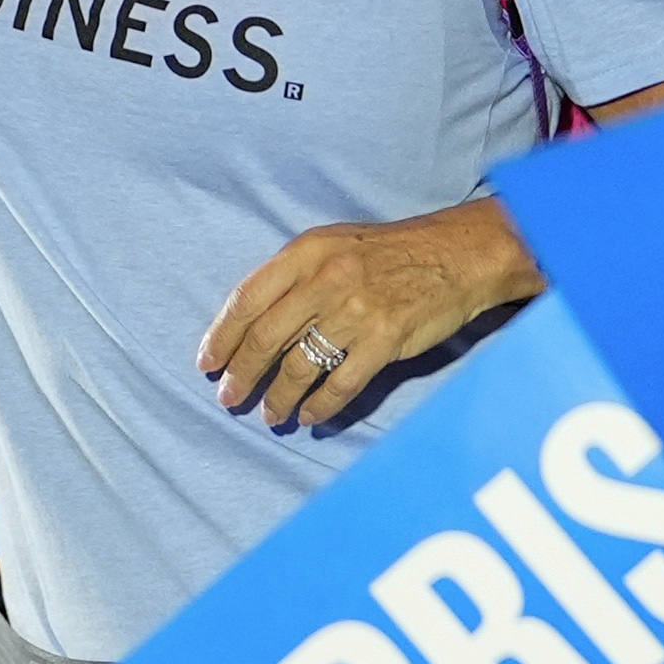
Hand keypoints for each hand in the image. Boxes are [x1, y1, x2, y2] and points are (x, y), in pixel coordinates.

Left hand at [200, 200, 540, 429]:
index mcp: (306, 251)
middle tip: (229, 399)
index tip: (207, 363)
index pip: (247, 298)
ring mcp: (356, 310)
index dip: (221, 335)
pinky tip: (310, 418)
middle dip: (242, 374)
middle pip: (266, 337)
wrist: (455, 255)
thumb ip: (293, 276)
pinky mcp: (385, 340)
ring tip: (270, 415)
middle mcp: (325, 279)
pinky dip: (320, 407)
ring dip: (278, 397)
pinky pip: (341, 384)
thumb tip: (252, 323)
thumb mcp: (333, 245)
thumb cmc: (388, 252)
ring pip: (300, 367)